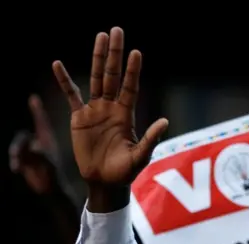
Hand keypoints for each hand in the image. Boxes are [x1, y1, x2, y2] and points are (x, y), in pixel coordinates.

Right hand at [9, 95, 59, 194]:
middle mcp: (38, 144)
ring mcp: (30, 152)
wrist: (51, 191)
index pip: (41, 123)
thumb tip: (32, 144)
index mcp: (47, 141)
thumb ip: (40, 154)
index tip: (34, 98)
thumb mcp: (49, 165)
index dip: (37, 110)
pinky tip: (17, 169)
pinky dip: (15, 163)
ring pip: (17, 147)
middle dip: (18, 145)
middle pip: (23, 136)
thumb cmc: (54, 177)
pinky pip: (16, 157)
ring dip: (16, 155)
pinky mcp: (24, 160)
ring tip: (18, 165)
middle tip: (16, 154)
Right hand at [52, 27, 167, 187]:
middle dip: (114, 54)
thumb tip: (165, 121)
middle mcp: (111, 107)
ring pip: (94, 79)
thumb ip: (151, 138)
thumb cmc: (125, 171)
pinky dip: (64, 81)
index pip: (130, 87)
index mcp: (127, 114)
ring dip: (96, 58)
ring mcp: (95, 111)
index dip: (133, 71)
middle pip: (112, 75)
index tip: (136, 52)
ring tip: (99, 36)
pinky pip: (71, 95)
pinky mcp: (79, 118)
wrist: (104, 181)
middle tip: (116, 31)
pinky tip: (57, 64)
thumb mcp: (140, 155)